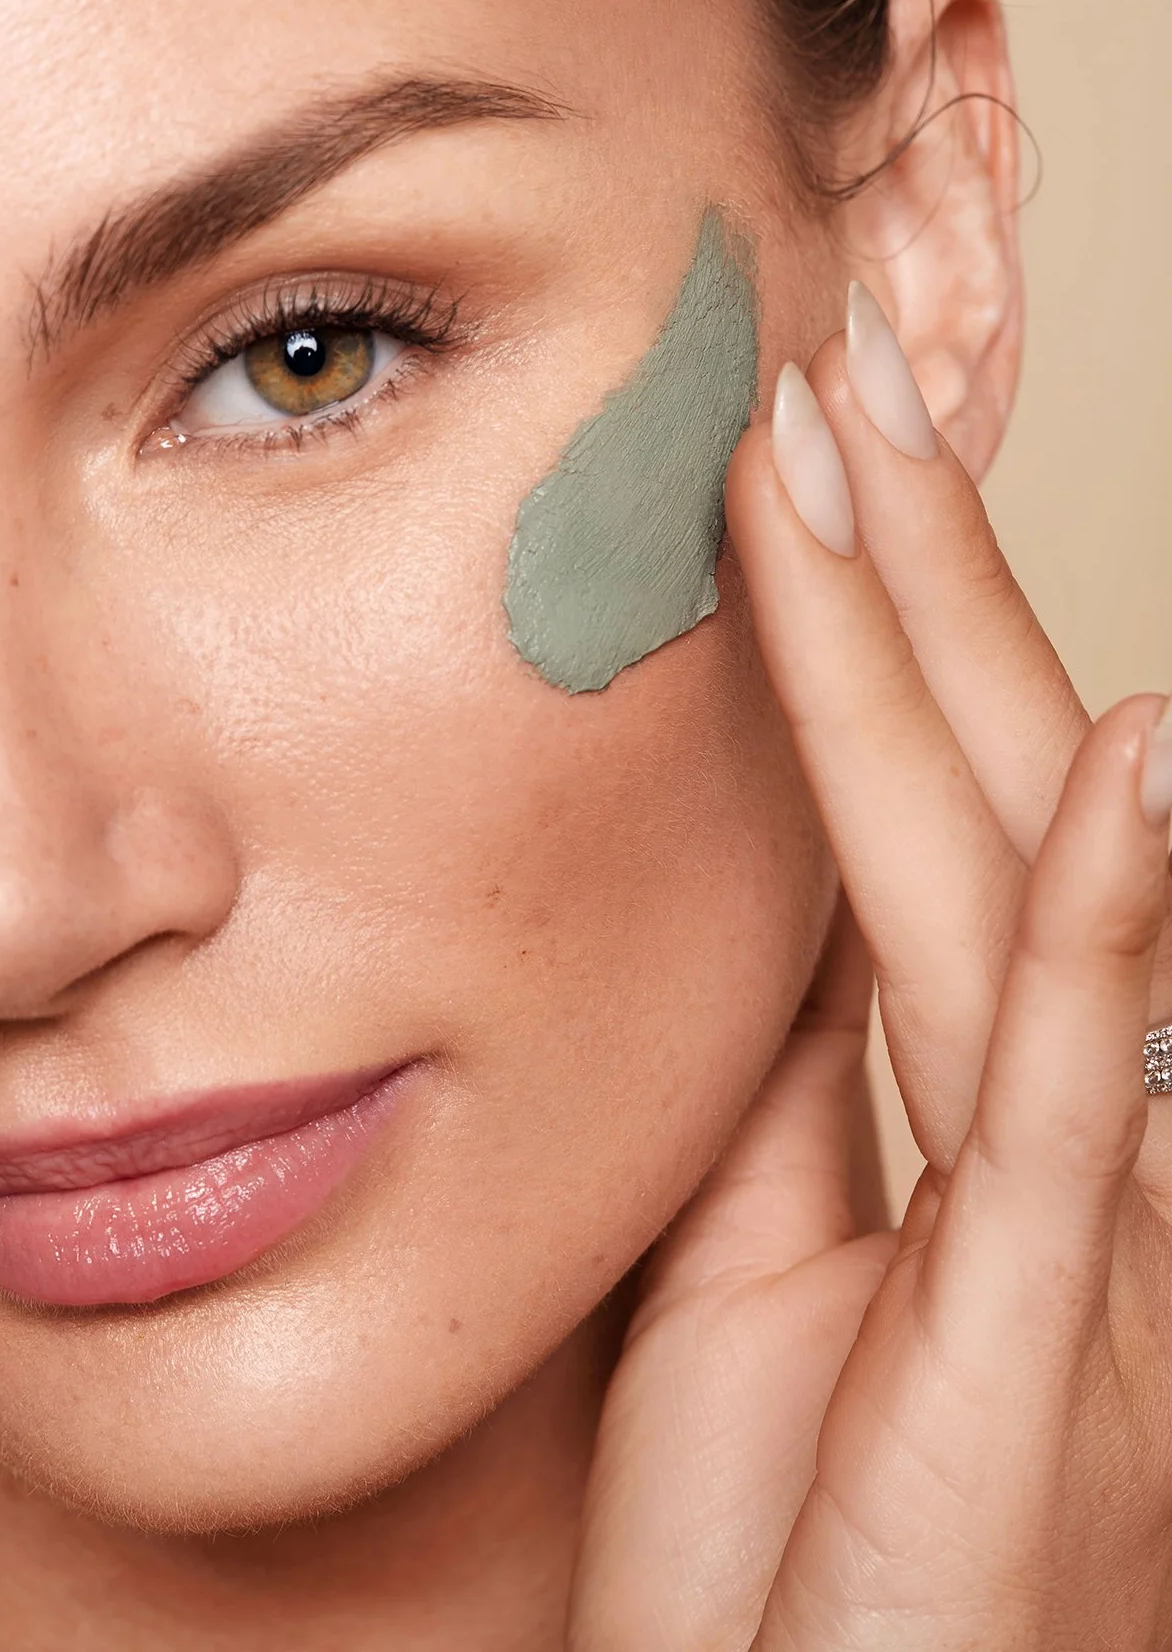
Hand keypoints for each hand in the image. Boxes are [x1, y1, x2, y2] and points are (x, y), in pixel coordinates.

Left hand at [569, 292, 1171, 1650]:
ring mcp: (1094, 1224)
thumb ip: (815, 1073)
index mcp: (1016, 1120)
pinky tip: (1140, 751)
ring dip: (948, 655)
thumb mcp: (780, 1256)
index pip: (944, 821)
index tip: (809, 474)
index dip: (886, 638)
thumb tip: (797, 894)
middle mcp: (1089, 1141)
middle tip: (839, 381)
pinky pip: (1074, 1094)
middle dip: (913, 580)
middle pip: (989, 799)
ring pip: (1009, 885)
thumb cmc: (792, 1535)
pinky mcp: (1056, 1327)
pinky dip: (1111, 915)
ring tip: (885, 454)